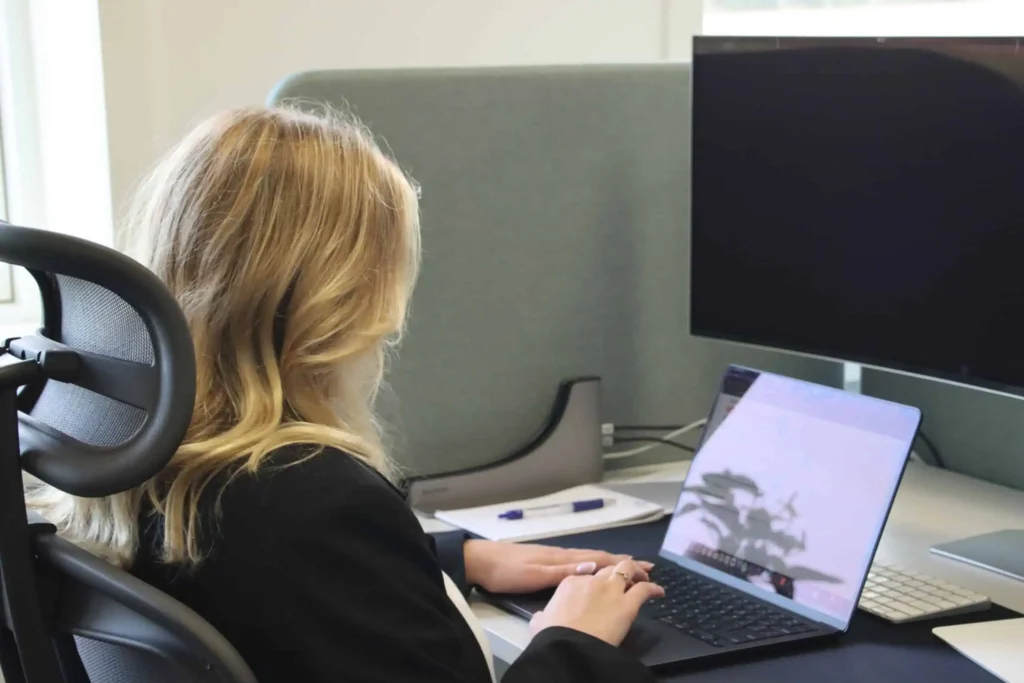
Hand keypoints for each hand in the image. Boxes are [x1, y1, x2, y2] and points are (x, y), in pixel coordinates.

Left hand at [463, 539, 653, 593]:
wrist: (480, 561)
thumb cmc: (506, 571)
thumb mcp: (533, 574)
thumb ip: (562, 571)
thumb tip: (593, 567)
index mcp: (561, 557)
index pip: (598, 559)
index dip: (621, 563)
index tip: (644, 566)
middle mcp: (560, 553)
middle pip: (597, 556)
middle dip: (621, 562)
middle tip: (644, 566)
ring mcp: (553, 555)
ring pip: (588, 557)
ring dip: (608, 562)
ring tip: (626, 566)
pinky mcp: (545, 560)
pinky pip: (577, 560)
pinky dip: (592, 563)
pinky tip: (592, 567)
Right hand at [529, 559, 664, 645]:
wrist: (568, 645)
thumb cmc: (552, 635)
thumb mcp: (540, 621)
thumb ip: (543, 615)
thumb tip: (542, 617)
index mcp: (570, 583)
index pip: (587, 575)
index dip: (596, 579)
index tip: (600, 586)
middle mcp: (592, 580)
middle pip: (609, 568)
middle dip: (618, 570)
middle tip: (626, 577)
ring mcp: (610, 590)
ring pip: (627, 569)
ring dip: (636, 572)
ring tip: (644, 578)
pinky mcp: (627, 604)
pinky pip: (644, 590)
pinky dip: (653, 589)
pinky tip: (659, 592)